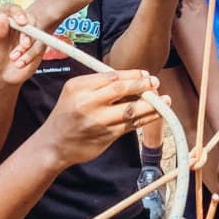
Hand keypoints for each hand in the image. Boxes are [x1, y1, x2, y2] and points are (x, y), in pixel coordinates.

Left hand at [0, 3, 44, 85]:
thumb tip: (3, 17)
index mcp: (4, 18)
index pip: (13, 9)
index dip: (18, 13)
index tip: (21, 22)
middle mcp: (18, 24)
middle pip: (30, 19)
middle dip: (28, 32)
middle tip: (23, 44)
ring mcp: (29, 35)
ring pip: (37, 33)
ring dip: (28, 48)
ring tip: (14, 58)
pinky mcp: (37, 46)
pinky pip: (41, 47)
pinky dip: (31, 56)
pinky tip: (20, 63)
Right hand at [43, 70, 169, 166]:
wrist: (54, 144)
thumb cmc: (67, 114)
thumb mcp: (74, 92)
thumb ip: (98, 84)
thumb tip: (130, 79)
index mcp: (78, 87)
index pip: (111, 76)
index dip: (132, 75)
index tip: (144, 74)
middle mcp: (87, 103)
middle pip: (120, 90)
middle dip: (142, 85)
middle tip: (155, 82)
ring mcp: (98, 121)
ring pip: (130, 110)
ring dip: (151, 104)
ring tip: (164, 100)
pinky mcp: (106, 136)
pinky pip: (131, 125)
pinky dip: (146, 119)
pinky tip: (156, 113)